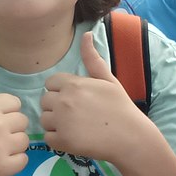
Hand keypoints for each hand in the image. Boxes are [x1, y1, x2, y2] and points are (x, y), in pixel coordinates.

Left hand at [41, 32, 149, 161]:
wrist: (131, 137)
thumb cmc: (120, 106)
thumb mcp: (107, 79)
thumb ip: (92, 58)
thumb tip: (86, 33)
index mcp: (72, 84)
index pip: (50, 83)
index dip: (60, 91)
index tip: (75, 99)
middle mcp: (63, 101)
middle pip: (45, 101)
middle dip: (56, 107)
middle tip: (77, 115)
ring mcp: (61, 122)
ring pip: (44, 120)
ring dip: (55, 124)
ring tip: (76, 127)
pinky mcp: (62, 141)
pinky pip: (48, 138)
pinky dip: (58, 140)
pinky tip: (74, 138)